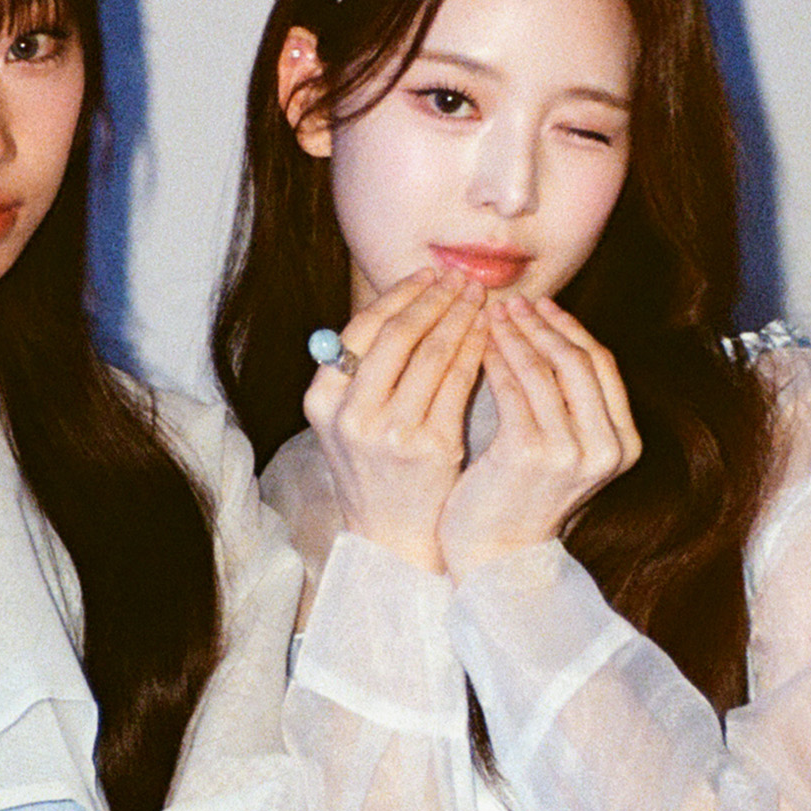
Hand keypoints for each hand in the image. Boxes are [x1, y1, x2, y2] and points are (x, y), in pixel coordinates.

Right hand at [304, 270, 488, 573]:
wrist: (392, 536)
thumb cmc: (375, 468)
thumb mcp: (348, 420)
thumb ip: (362, 369)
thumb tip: (405, 299)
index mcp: (322, 400)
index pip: (362, 329)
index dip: (400, 294)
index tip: (428, 274)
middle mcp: (351, 414)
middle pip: (398, 335)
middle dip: (435, 298)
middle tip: (460, 279)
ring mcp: (392, 432)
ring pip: (432, 354)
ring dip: (461, 317)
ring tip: (479, 299)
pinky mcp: (432, 446)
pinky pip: (459, 383)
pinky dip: (476, 350)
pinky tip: (489, 335)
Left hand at [438, 296, 641, 573]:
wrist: (494, 556)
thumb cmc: (518, 497)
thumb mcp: (560, 450)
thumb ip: (566, 404)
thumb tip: (547, 332)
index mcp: (623, 443)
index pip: (602, 365)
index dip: (570, 328)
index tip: (541, 305)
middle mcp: (607, 447)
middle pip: (579, 360)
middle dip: (542, 324)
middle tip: (510, 301)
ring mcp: (572, 452)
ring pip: (544, 369)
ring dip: (515, 334)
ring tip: (489, 314)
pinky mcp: (531, 453)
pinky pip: (514, 388)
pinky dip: (496, 359)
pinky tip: (476, 343)